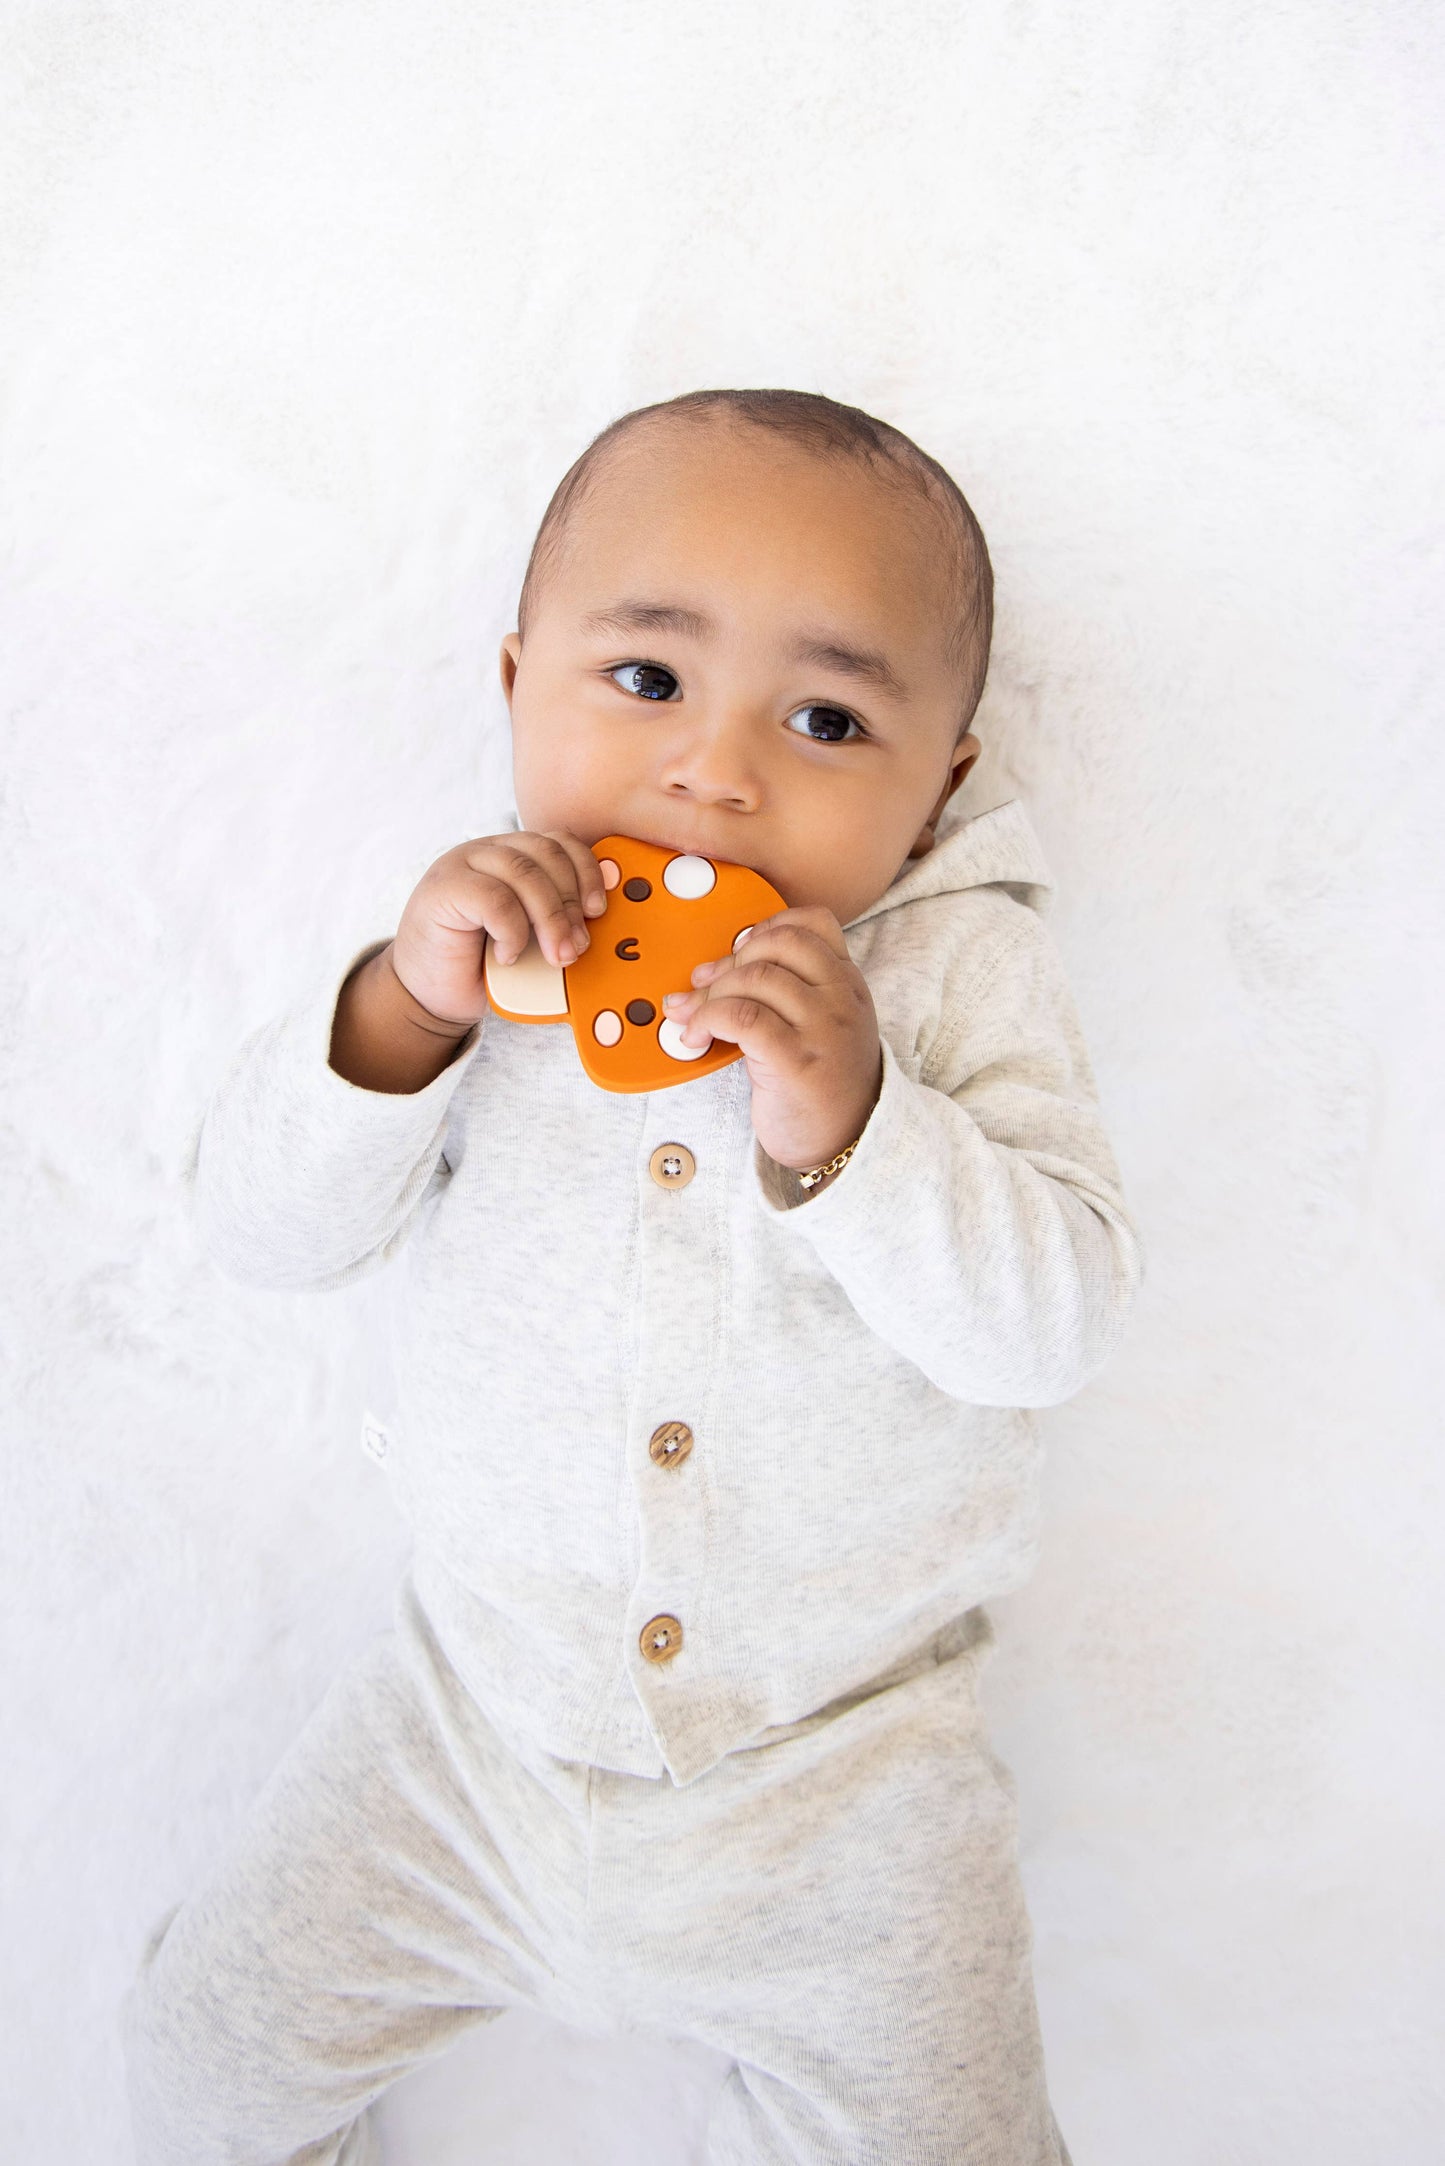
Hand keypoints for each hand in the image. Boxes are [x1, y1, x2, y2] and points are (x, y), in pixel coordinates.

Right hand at [389, 830, 608, 1026]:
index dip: (586, 872)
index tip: (598, 910)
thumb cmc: (483, 966)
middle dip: (570, 903)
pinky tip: (508, 954)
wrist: (428, 994)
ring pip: (524, 873)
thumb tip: (597, 920)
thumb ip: (556, 919)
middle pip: (547, 854)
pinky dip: (511, 931)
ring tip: (556, 956)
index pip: (560, 842)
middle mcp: (488, 851)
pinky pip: (494, 899)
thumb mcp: (532, 938)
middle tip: (577, 947)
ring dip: (550, 919)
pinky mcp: (443, 888)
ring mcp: (462, 864)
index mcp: (513, 855)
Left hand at [661, 906, 881, 1171]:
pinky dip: (707, 1019)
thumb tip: (714, 969)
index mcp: (848, 984)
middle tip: (704, 987)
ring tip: (692, 1018)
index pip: (815, 922)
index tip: (739, 952)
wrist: (848, 1144)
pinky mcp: (796, 1062)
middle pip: (778, 944)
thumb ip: (789, 992)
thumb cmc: (822, 1086)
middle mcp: (842, 1000)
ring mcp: (823, 1030)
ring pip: (755, 977)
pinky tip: (696, 1038)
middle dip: (730, 959)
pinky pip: (742, 1016)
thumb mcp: (822, 1026)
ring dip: (709, 994)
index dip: (767, 926)